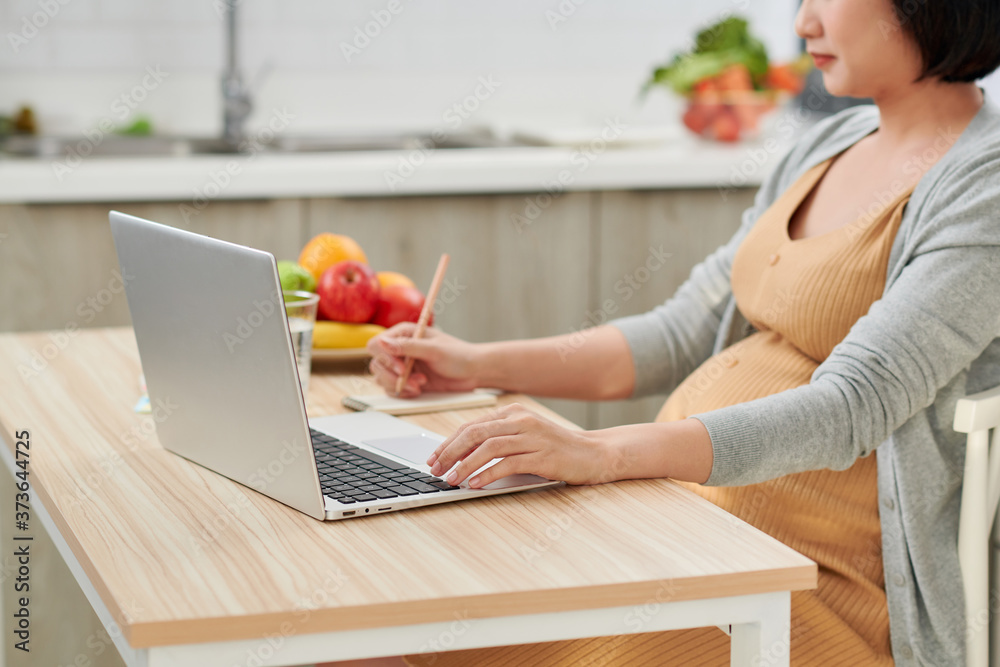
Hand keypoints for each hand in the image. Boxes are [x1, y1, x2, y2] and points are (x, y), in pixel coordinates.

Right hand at [366, 322, 478, 396]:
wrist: (473, 371)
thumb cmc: (458, 355)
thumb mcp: (434, 350)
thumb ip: (408, 346)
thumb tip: (383, 342)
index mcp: (404, 333)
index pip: (377, 345)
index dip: (385, 358)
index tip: (402, 369)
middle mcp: (399, 348)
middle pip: (377, 364)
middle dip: (394, 377)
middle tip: (416, 382)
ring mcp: (401, 365)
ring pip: (382, 378)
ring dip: (400, 385)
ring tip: (420, 384)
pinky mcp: (406, 380)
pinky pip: (392, 389)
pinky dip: (404, 392)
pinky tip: (420, 389)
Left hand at [427, 403, 611, 487]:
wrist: (595, 454)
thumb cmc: (557, 449)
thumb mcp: (525, 437)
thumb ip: (498, 440)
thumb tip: (461, 455)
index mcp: (514, 413)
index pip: (472, 425)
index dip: (449, 442)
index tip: (434, 458)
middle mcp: (522, 421)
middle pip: (476, 433)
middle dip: (450, 452)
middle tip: (436, 469)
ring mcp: (533, 437)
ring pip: (489, 447)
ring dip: (466, 465)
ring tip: (452, 480)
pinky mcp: (543, 456)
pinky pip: (509, 464)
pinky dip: (488, 474)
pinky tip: (476, 484)